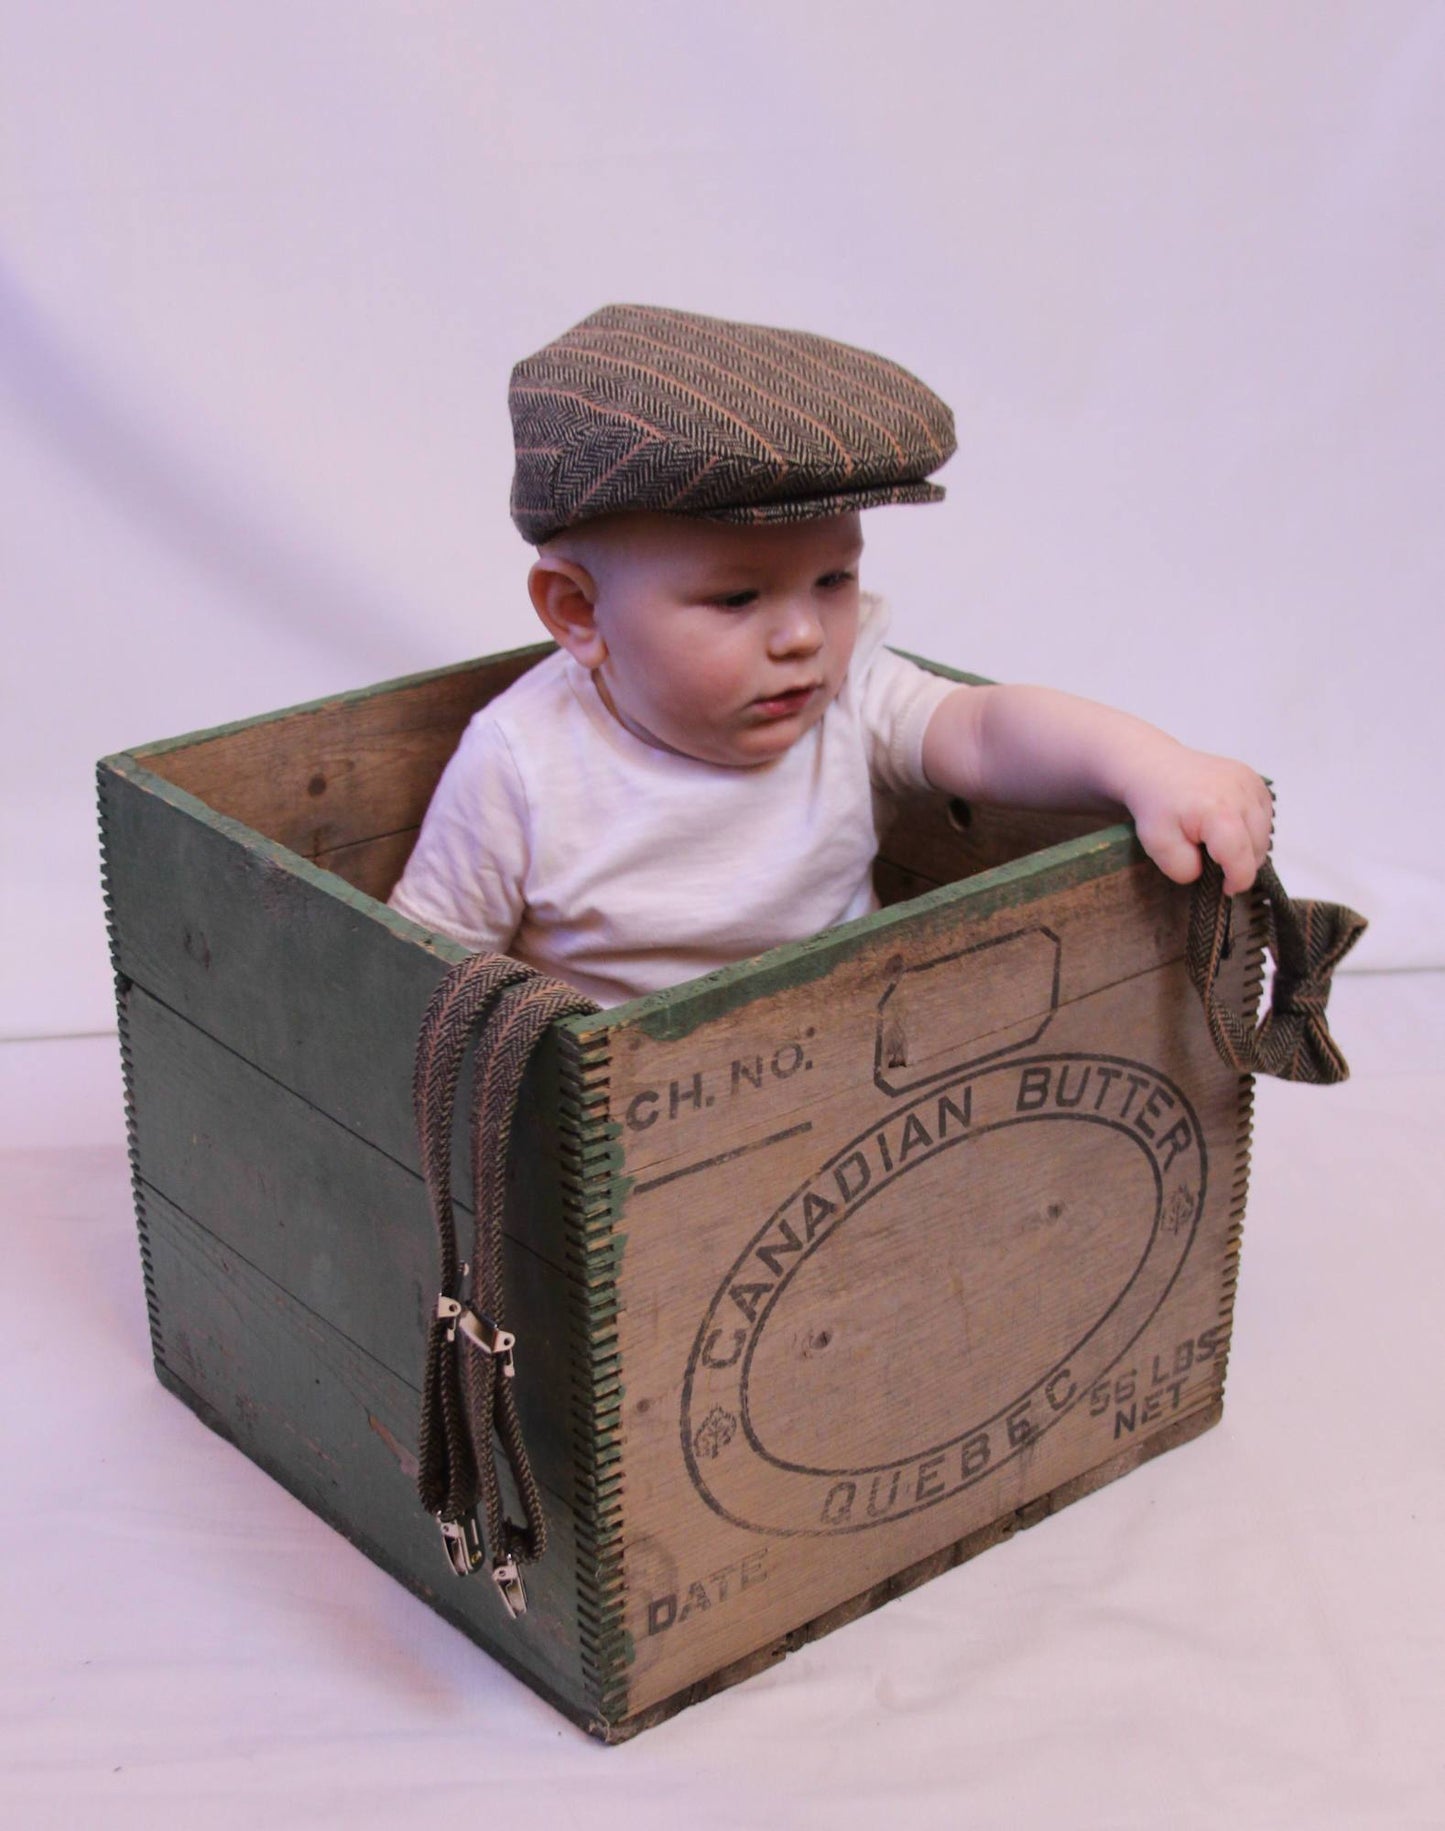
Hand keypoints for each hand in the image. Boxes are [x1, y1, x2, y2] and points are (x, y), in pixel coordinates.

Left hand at [1126, 745, 1272, 895]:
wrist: (1154, 766)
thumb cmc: (1155, 805)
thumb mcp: (1158, 845)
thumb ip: (1184, 868)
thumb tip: (1207, 873)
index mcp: (1220, 813)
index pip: (1243, 860)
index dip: (1237, 881)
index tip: (1225, 888)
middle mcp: (1243, 796)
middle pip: (1258, 848)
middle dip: (1240, 863)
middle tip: (1213, 861)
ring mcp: (1252, 784)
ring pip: (1265, 833)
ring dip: (1248, 846)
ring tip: (1218, 842)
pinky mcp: (1255, 779)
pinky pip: (1264, 815)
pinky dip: (1252, 827)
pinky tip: (1229, 825)